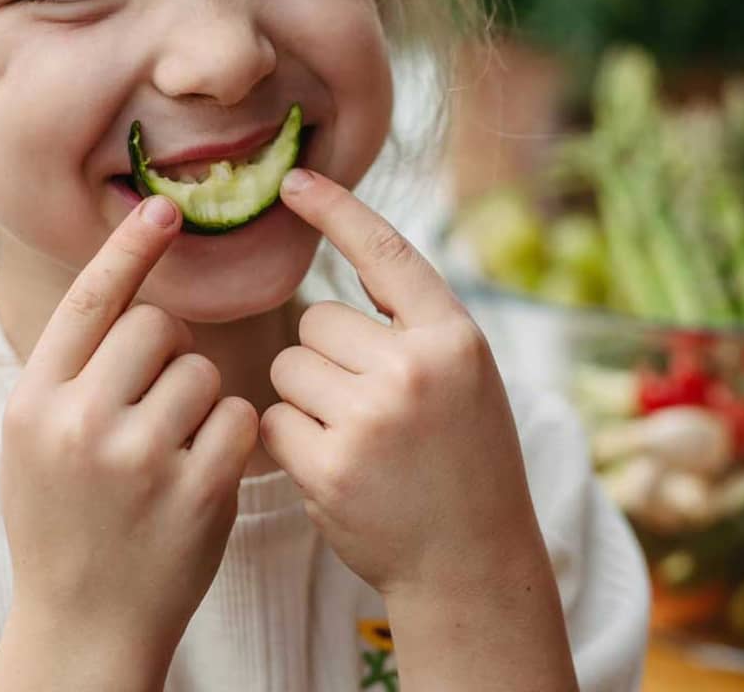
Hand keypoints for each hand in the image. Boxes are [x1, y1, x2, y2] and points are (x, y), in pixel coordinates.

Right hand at [0, 196, 259, 689]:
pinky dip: (232, 438)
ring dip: (202, 401)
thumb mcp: (34, 441)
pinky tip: (203, 474)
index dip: (128, 249)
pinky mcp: (196, 493)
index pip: (87, 302)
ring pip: (203, 372)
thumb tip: (124, 285)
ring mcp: (139, 460)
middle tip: (154, 404)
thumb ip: (70, 372)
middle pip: (158, 328)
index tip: (163, 209)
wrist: (83, 626)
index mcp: (34, 403)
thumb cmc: (64, 522)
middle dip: (169, 354)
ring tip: (171, 452)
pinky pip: (239, 419)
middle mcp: (80, 424)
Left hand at [259, 168, 551, 602]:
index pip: (385, 250)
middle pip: (315, 321)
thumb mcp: (466, 376)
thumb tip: (351, 252)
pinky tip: (335, 470)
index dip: (336, 209)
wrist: (471, 562)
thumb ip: (416, 322)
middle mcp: (415, 368)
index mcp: (454, 337)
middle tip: (372, 411)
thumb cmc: (464, 461)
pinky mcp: (330, 466)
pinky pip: (272, 420)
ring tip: (358, 441)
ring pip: (288, 367)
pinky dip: (290, 442)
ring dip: (306, 399)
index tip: (293, 181)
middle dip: (326, 359)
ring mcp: (371, 419)